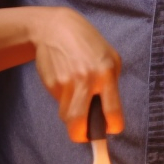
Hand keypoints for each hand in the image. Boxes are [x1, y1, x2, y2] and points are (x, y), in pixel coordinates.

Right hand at [30, 7, 123, 141]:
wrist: (55, 28)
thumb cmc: (88, 43)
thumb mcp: (110, 57)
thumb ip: (111, 84)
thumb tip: (107, 114)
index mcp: (107, 73)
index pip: (113, 112)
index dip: (112, 126)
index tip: (110, 129)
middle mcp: (86, 80)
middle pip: (79, 122)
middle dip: (81, 135)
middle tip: (85, 135)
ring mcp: (66, 83)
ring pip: (67, 116)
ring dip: (72, 119)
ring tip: (77, 106)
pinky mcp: (51, 84)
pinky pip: (59, 103)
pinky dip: (64, 102)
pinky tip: (67, 84)